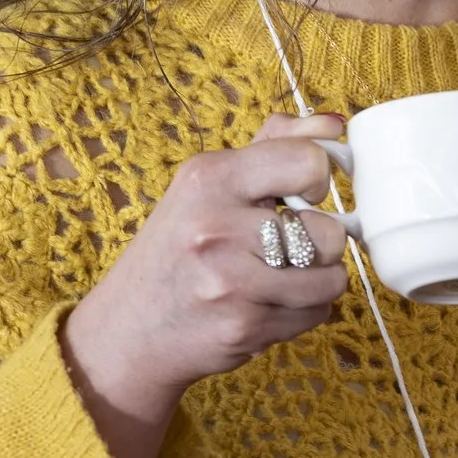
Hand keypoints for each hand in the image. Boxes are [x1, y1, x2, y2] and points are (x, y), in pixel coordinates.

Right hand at [64, 113, 349, 432]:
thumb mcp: (207, 185)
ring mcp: (231, 281)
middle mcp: (217, 227)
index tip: (302, 194)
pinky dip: (301, 312)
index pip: (310, 161)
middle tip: (281, 247)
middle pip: (330, 232)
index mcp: (209, 178)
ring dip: (314, 281)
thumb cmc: (175, 252)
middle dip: (317, 242)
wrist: (125, 333)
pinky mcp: (244, 327)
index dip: (319, 180)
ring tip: (274, 278)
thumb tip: (332, 125)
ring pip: (332, 278)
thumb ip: (273, 146)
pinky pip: (317, 313)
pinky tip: (264, 305)